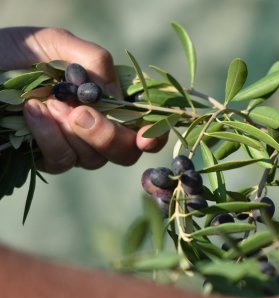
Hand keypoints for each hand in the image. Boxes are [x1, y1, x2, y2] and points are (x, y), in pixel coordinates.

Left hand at [0, 27, 165, 172]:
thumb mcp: (53, 43)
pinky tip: (32, 111)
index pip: (142, 126)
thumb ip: (91, 59)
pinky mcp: (47, 159)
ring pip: (94, 160)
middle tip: (80, 113)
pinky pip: (62, 160)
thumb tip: (113, 92)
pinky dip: (49, 136)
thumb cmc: (12, 51)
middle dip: (108, 136)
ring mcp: (73, 147)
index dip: (152, 135)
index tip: (144, 137)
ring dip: (73, 132)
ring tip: (47, 102)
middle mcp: (96, 128)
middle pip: (125, 153)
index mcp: (107, 99)